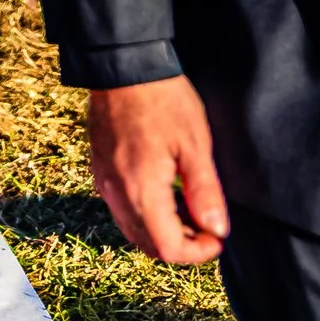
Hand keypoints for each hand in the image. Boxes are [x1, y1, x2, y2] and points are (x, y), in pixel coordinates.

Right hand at [86, 79, 229, 265]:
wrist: (123, 67)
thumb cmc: (163, 100)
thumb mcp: (194, 144)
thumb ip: (204, 192)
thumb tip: (218, 229)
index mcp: (142, 190)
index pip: (167, 248)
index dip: (197, 253)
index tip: (218, 236)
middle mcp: (117, 194)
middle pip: (148, 245)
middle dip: (181, 246)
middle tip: (208, 227)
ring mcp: (105, 183)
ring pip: (133, 230)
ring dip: (163, 233)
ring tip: (190, 212)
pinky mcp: (101, 172)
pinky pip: (122, 210)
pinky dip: (146, 216)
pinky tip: (166, 196)